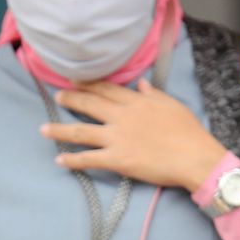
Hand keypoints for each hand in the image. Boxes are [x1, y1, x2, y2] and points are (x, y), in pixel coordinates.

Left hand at [41, 80, 227, 190]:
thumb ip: (154, 95)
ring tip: (44, 129)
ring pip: (82, 131)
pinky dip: (73, 159)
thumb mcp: (174, 106)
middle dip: (71, 98)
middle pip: (90, 104)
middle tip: (57, 96)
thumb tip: (141, 84)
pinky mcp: (118, 159)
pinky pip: (90, 159)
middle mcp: (122, 117)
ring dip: (60, 129)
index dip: (90, 84)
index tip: (77, 80)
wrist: (195, 158)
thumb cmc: (190, 133)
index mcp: (137, 103)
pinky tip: (59, 160)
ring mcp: (117, 138)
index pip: (108, 89)